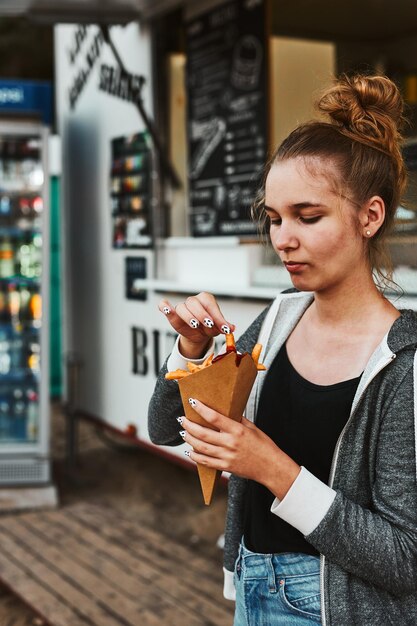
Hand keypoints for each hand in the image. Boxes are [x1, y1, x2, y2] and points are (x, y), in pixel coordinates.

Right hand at [158, 292, 234, 358]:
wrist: (199, 335)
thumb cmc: (209, 327)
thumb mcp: (218, 328)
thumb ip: (223, 326)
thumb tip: (232, 327)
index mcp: (206, 300)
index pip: (210, 304)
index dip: (216, 314)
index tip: (222, 326)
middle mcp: (194, 301)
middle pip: (194, 303)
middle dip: (202, 314)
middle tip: (209, 324)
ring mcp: (182, 306)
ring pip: (182, 307)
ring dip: (188, 316)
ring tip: (195, 325)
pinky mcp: (172, 314)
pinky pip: (164, 306)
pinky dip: (164, 306)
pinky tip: (166, 309)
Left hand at [181, 398, 300, 499]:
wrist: (271, 467)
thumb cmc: (264, 446)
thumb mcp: (252, 428)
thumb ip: (237, 420)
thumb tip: (224, 411)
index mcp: (238, 430)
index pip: (215, 418)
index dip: (201, 409)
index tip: (192, 402)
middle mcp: (230, 443)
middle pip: (203, 434)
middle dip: (190, 425)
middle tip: (182, 419)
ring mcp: (227, 456)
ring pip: (201, 447)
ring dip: (189, 439)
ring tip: (183, 432)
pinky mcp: (226, 467)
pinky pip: (206, 462)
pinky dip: (195, 457)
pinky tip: (190, 451)